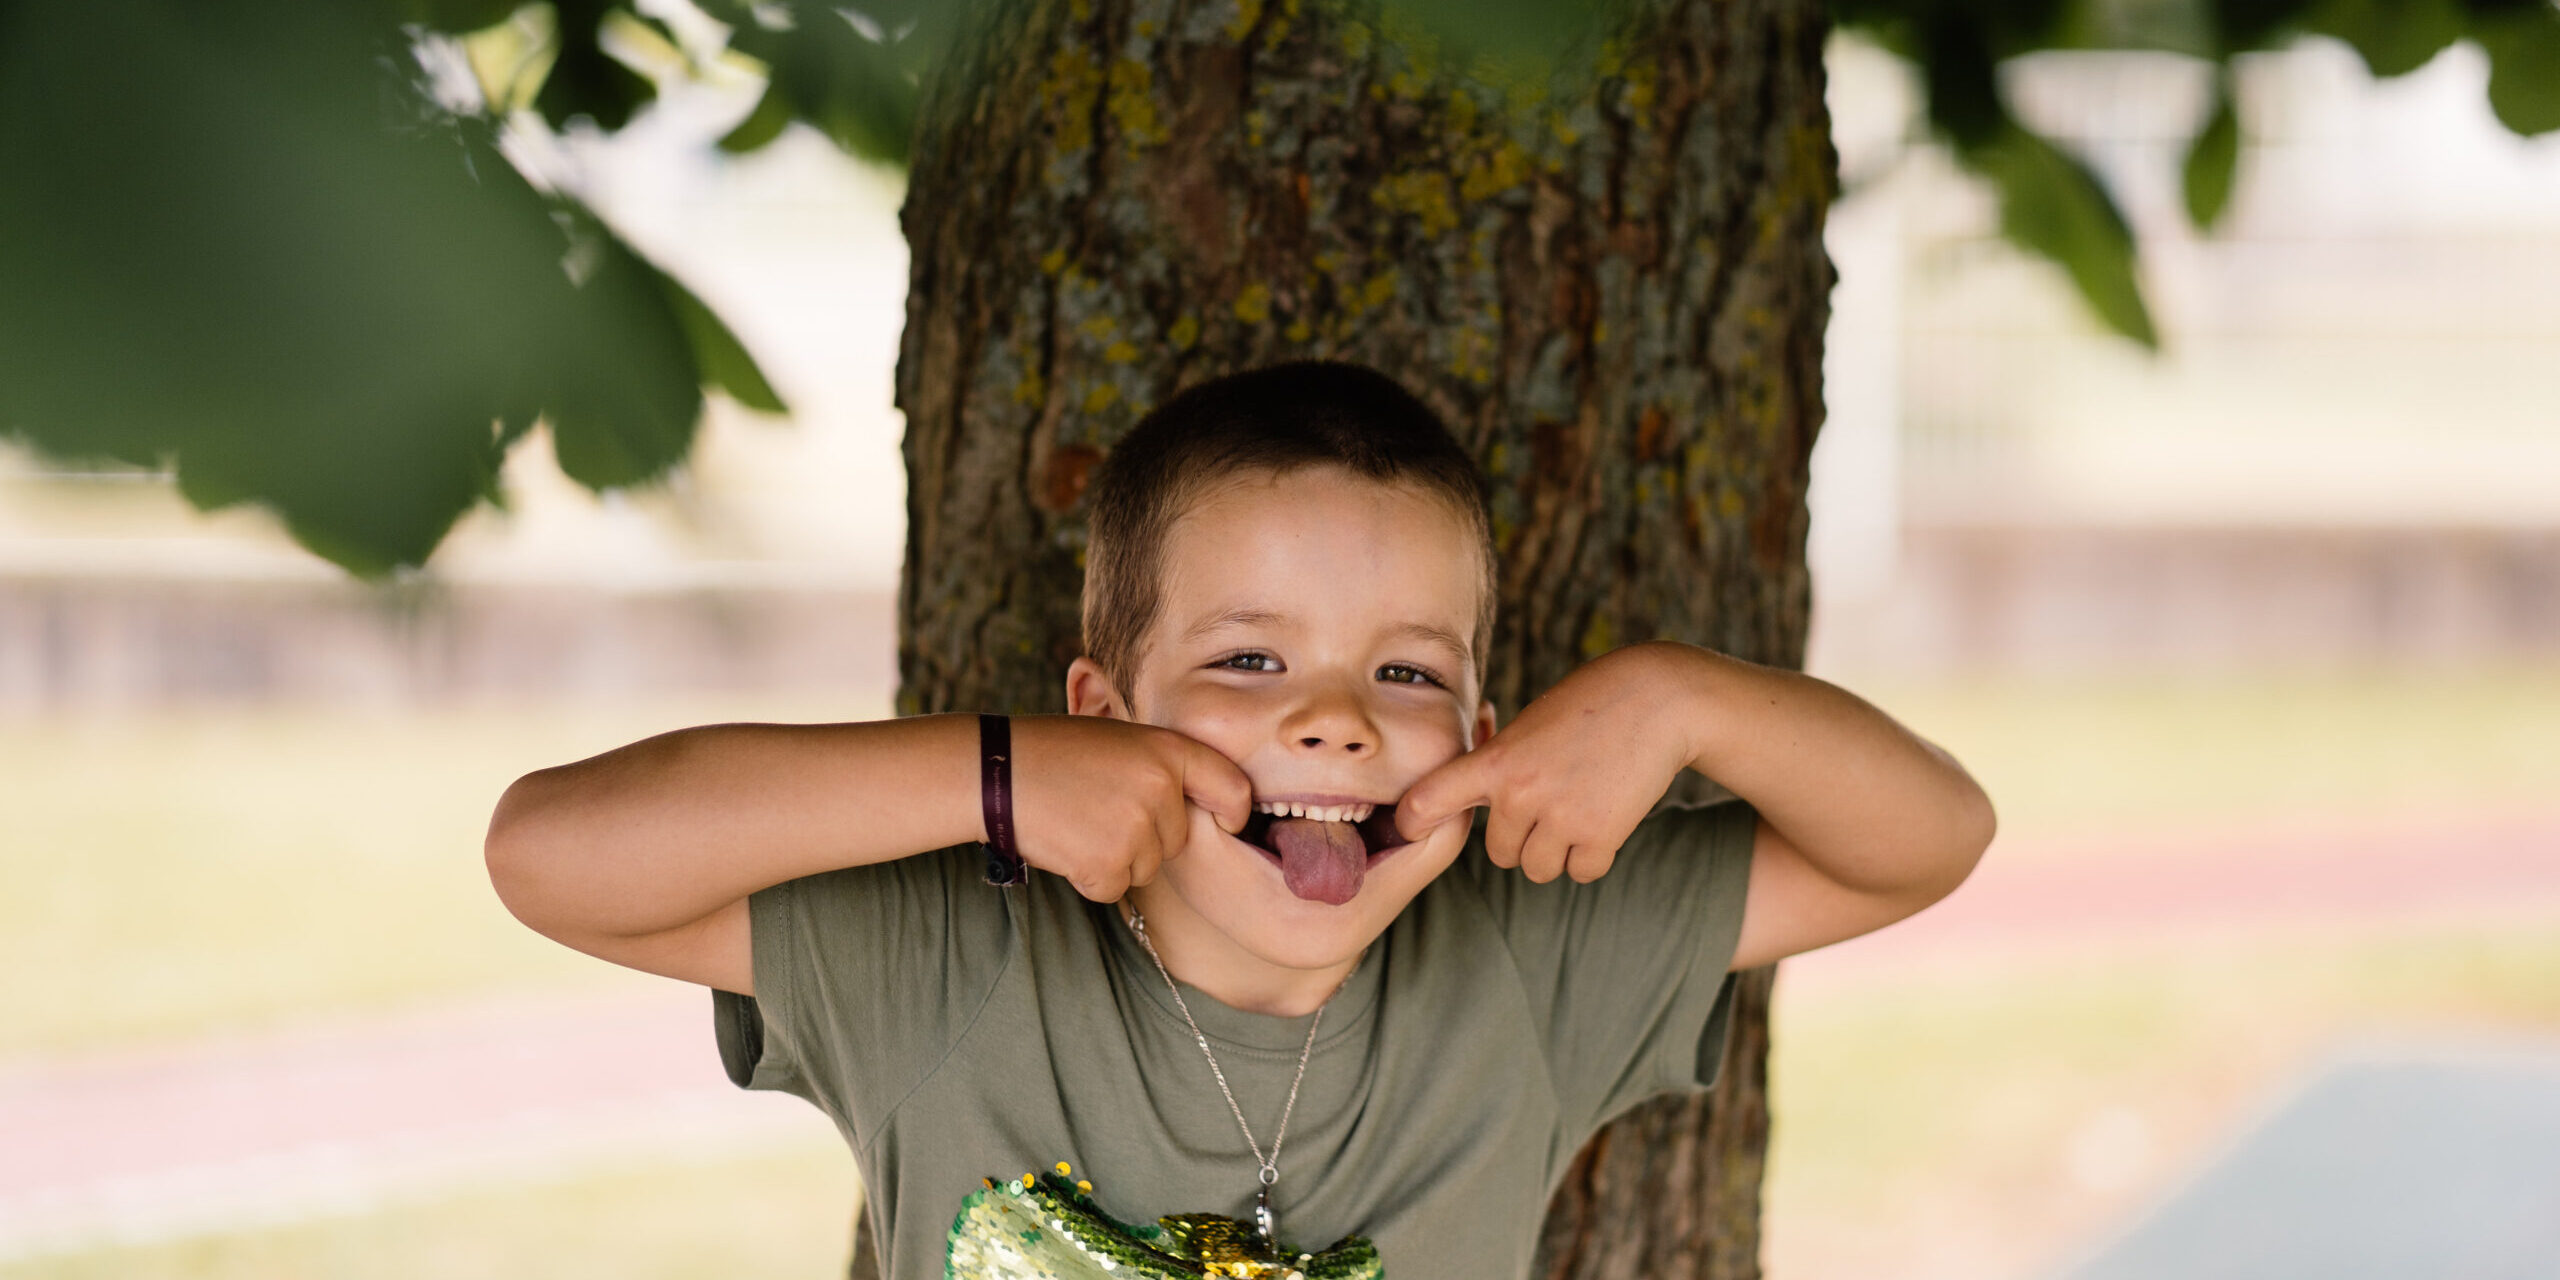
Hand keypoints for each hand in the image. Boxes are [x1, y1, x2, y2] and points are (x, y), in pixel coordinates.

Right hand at [1007, 715, 1252, 900]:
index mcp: (1169, 750)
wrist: (995, 772)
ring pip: (1146, 867)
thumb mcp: (1121, 739)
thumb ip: (1164, 768)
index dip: (1233, 811)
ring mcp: (1134, 828)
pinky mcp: (1107, 864)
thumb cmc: (1056, 753)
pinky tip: (1067, 845)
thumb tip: (1205, 808)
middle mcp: (1160, 788)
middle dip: (1147, 836)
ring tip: (1079, 821)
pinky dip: (1092, 877)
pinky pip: (1115, 888)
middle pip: (1177, 839)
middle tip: (1100, 808)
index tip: (1226, 821)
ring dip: (1117, 857)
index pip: (1232, 789)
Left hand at [1394, 642, 1699, 883]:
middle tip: (1551, 802)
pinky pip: (1581, 872)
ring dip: (1556, 851)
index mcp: (1495, 761)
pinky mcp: (1601, 836)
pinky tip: (1603, 819)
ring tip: (1578, 809)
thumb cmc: (1588, 705)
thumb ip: (1498, 765)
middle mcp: (1521, 794)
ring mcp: (1561, 818)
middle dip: (1522, 837)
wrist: (1658, 699)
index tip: (1410, 829)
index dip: (1412, 823)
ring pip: (1539, 869)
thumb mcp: (1530, 725)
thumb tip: (1462, 803)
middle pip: (1500, 852)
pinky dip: (1591, 856)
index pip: (1428, 802)